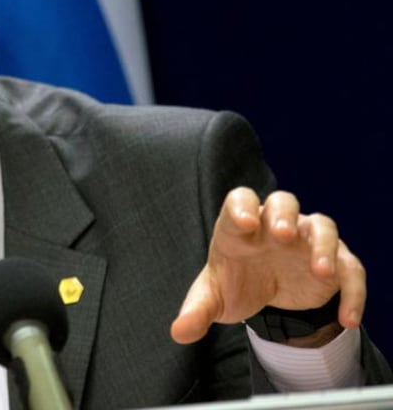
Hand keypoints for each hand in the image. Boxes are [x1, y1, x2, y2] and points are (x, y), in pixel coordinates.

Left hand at [170, 187, 364, 344]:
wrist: (264, 295)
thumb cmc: (235, 283)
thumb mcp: (214, 299)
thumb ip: (196, 311)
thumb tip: (179, 331)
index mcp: (240, 227)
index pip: (240, 200)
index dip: (242, 207)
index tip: (242, 223)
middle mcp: (275, 226)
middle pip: (283, 202)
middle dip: (283, 215)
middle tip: (282, 234)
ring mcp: (307, 240)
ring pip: (322, 226)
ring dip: (323, 246)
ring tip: (320, 271)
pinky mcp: (333, 263)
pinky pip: (350, 269)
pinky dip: (352, 291)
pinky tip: (348, 318)